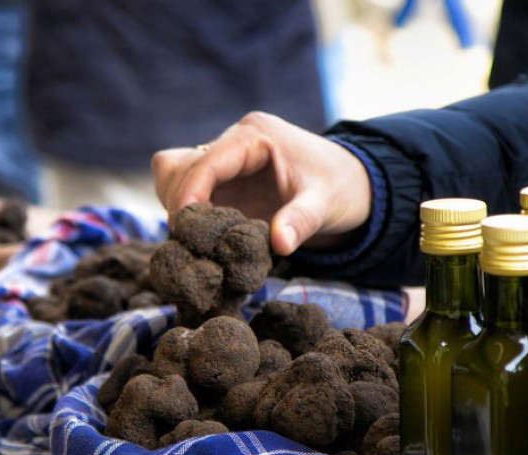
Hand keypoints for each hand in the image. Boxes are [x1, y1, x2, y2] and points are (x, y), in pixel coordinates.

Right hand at [152, 112, 372, 254]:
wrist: (352, 186)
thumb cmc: (341, 188)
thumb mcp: (326, 204)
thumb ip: (301, 222)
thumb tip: (279, 244)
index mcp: (256, 136)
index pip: (206, 160)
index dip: (188, 193)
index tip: (181, 227)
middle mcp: (234, 142)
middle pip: (180, 165)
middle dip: (179, 203)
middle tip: (191, 242)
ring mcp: (226, 162)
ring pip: (175, 175)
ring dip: (177, 206)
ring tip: (195, 240)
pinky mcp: (223, 182)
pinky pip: (187, 191)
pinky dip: (186, 214)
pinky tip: (202, 238)